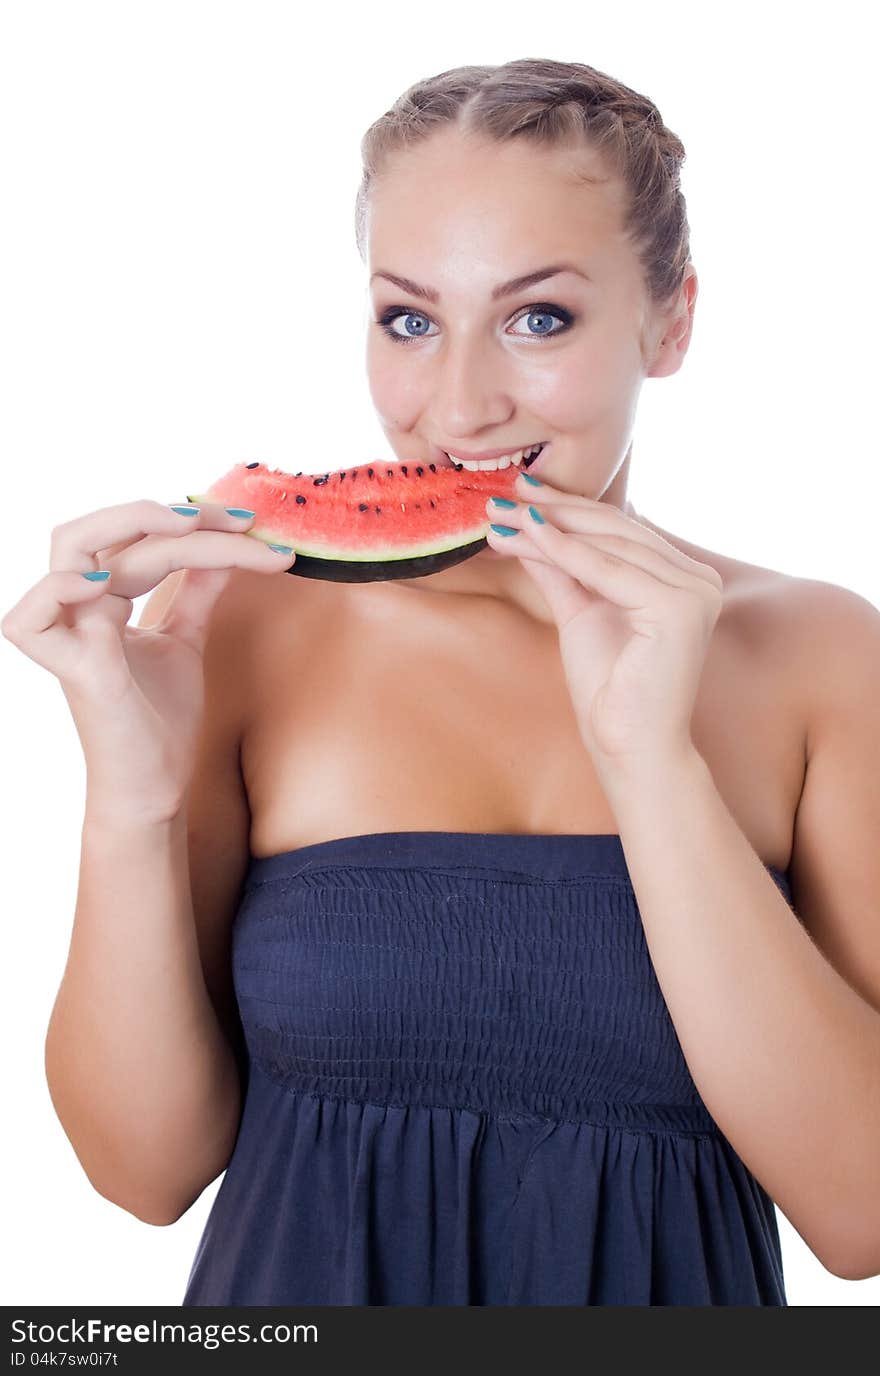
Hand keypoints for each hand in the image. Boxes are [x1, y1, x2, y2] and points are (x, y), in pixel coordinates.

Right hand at [1, 497, 295, 822]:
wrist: (157, 786)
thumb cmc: (161, 720)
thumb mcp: (186, 639)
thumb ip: (197, 590)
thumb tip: (227, 544)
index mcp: (103, 599)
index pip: (140, 537)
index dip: (199, 524)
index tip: (256, 528)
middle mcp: (79, 609)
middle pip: (98, 529)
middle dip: (164, 512)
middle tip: (233, 521)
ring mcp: (69, 635)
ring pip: (73, 551)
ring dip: (129, 525)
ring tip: (191, 528)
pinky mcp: (71, 669)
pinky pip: (32, 617)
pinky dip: (62, 588)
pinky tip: (108, 583)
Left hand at [485, 474, 723, 781]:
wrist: (629, 748)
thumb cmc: (609, 692)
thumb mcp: (580, 614)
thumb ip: (563, 570)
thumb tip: (528, 526)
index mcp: (684, 579)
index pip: (619, 531)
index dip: (567, 508)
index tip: (518, 494)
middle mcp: (699, 579)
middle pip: (615, 529)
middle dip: (554, 510)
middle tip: (502, 496)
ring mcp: (696, 591)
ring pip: (609, 544)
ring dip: (549, 527)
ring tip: (502, 517)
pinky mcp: (681, 607)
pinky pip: (609, 570)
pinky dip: (564, 551)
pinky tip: (527, 535)